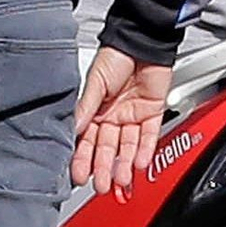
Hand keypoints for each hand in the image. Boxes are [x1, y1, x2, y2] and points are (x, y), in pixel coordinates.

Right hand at [71, 44, 173, 201]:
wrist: (142, 41)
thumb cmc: (115, 55)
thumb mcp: (95, 82)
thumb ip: (86, 107)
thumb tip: (74, 127)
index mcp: (94, 111)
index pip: (87, 140)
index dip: (82, 158)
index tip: (78, 175)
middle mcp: (112, 117)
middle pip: (107, 148)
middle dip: (103, 168)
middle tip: (101, 185)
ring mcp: (132, 116)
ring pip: (127, 147)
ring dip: (123, 164)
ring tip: (120, 180)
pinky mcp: (151, 114)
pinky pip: (148, 136)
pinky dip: (144, 150)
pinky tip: (138, 163)